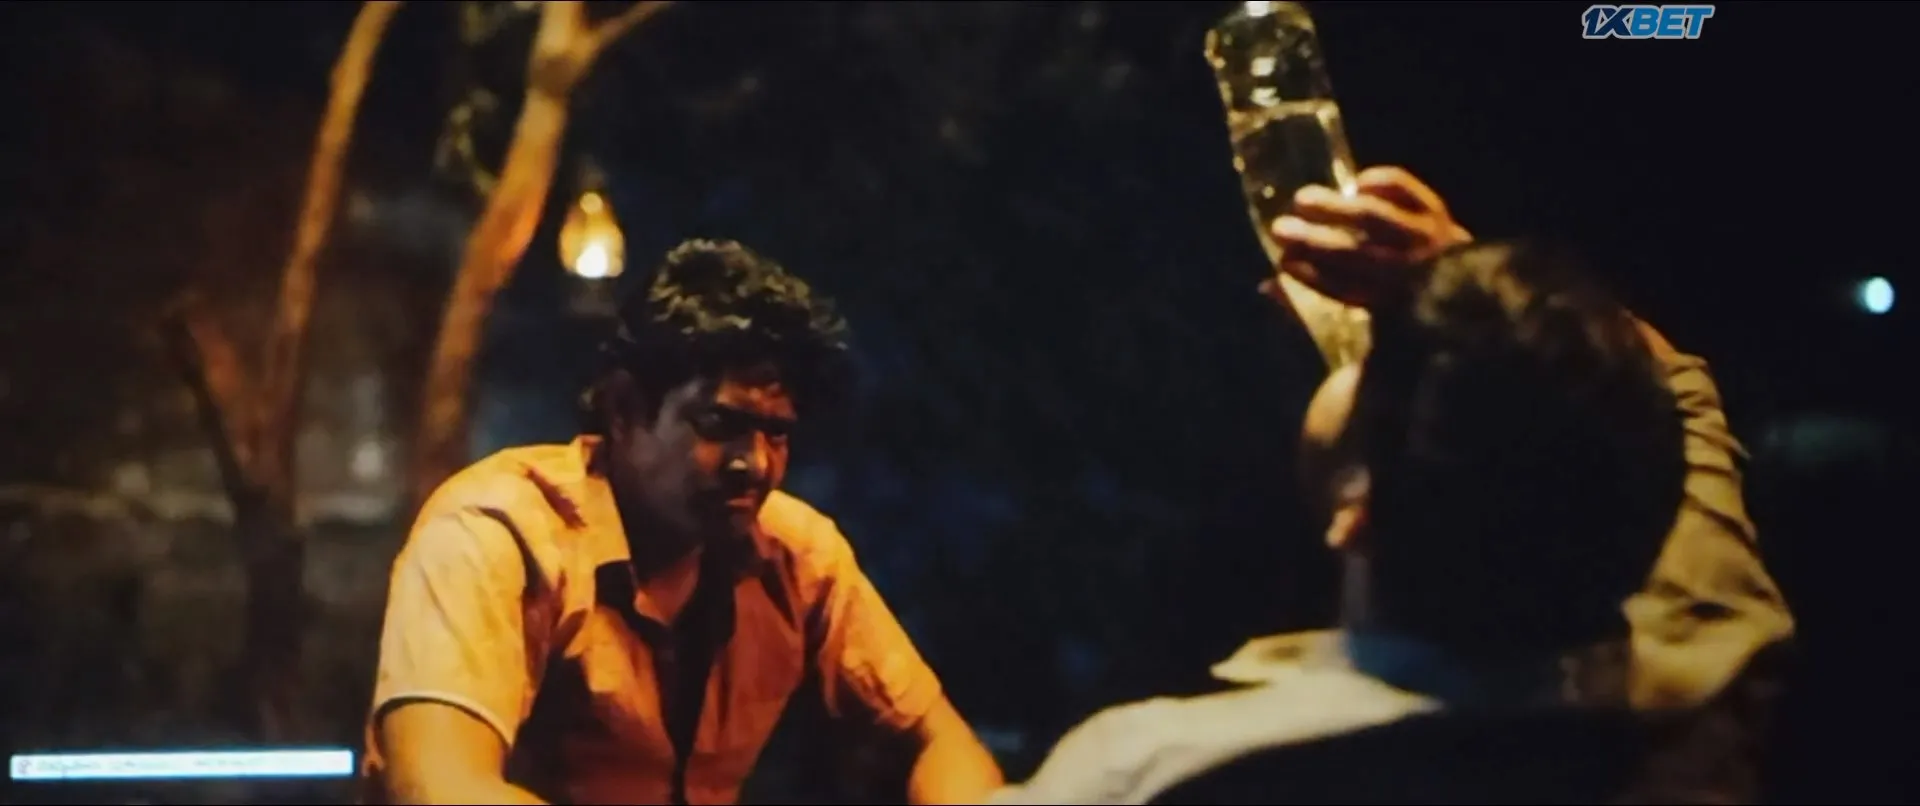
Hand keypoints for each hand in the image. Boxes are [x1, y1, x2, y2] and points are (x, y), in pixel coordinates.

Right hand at [1269, 166, 1472, 307]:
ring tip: (1303, 199)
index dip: (1311, 276)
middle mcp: (1411, 271)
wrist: (1471, 293)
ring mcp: (1427, 238)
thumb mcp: (1361, 319)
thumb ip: (1312, 307)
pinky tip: (1357, 183)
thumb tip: (1267, 286)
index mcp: (1392, 306)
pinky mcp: (1437, 211)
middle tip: (1279, 228)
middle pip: (1355, 254)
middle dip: (1313, 241)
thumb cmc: (1404, 308)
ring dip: (1335, 208)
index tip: (1284, 262)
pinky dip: (1381, 181)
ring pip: (1376, 218)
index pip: (1344, 290)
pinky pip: (1407, 190)